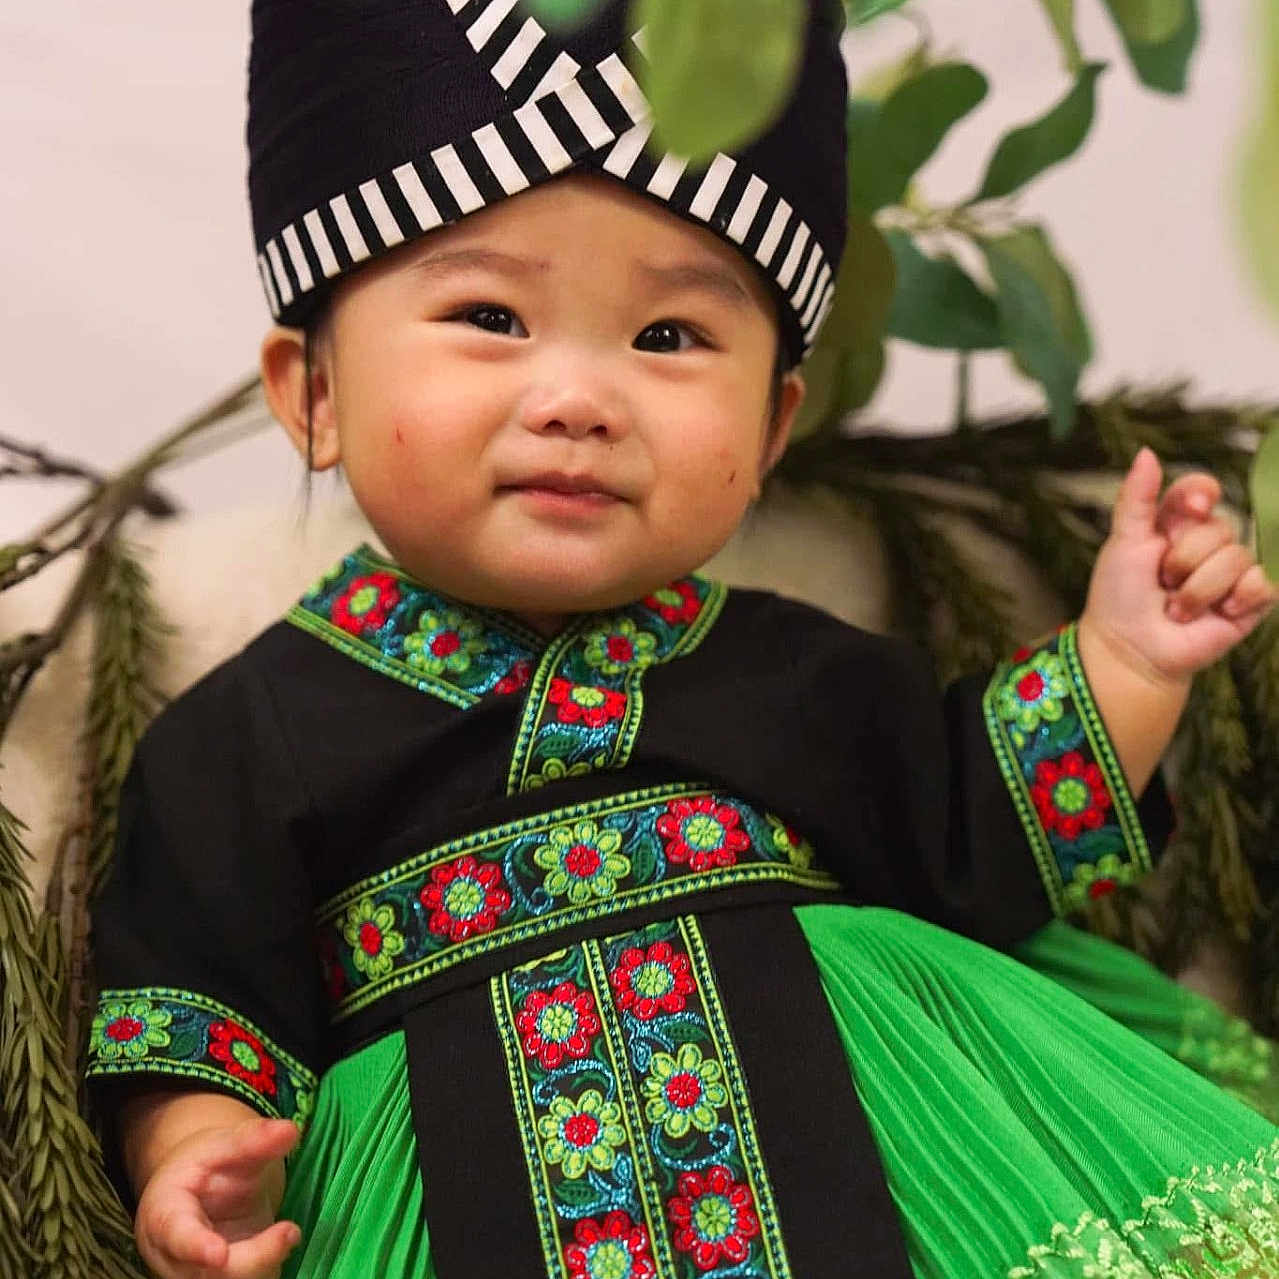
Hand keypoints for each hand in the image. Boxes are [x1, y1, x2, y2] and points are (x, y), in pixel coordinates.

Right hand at [134, 1116, 300, 1278]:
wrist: (196, 1190)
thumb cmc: (204, 1167)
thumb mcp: (224, 1145)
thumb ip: (253, 1140)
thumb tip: (290, 1130)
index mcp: (164, 1215)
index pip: (177, 1236)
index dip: (196, 1247)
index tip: (219, 1254)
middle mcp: (172, 1257)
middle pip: (208, 1273)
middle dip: (252, 1257)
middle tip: (290, 1232)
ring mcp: (194, 1276)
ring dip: (263, 1265)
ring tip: (288, 1234)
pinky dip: (266, 1267)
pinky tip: (279, 1245)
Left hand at [1081, 447, 1277, 687]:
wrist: (1130, 648)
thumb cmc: (1120, 596)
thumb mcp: (1123, 541)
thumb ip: (1135, 498)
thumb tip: (1146, 451)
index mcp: (1177, 523)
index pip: (1202, 490)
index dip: (1202, 494)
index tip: (1192, 508)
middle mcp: (1207, 543)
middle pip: (1219, 526)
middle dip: (1184, 560)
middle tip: (1162, 583)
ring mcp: (1231, 572)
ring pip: (1237, 557)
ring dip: (1199, 589)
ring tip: (1177, 609)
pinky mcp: (1251, 600)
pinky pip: (1263, 582)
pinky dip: (1238, 597)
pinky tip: (1220, 613)